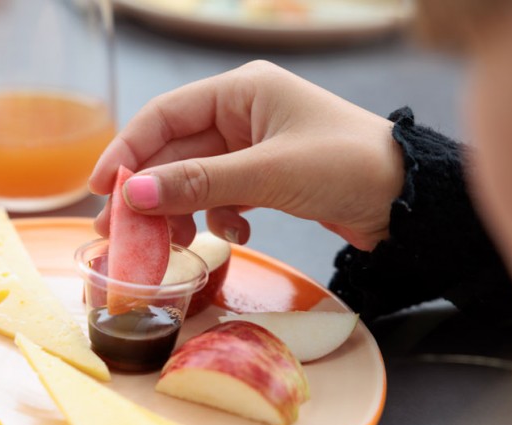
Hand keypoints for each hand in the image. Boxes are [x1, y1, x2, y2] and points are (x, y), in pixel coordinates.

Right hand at [89, 60, 403, 250]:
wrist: (410, 200)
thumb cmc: (348, 165)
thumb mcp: (269, 172)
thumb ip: (200, 183)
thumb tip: (136, 194)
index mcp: (241, 91)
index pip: (164, 116)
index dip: (127, 151)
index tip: (101, 189)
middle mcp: (242, 115)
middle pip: (175, 153)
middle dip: (150, 193)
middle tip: (120, 233)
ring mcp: (253, 149)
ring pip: (195, 180)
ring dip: (182, 213)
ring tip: (172, 246)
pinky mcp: (265, 180)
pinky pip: (222, 198)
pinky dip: (219, 220)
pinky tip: (235, 236)